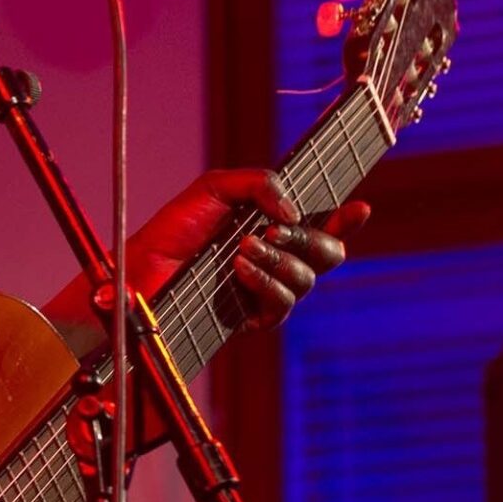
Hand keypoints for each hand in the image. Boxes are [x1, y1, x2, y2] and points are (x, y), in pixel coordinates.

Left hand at [129, 169, 370, 330]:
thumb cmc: (176, 228)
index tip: (359, 208)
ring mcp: (268, 290)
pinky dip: (265, 282)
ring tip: (244, 247)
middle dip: (312, 240)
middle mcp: (278, 260)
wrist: (143, 266)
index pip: (324, 225)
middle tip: (278, 230)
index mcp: (274, 227)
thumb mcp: (216, 188)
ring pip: (306, 280)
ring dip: (280, 260)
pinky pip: (281, 304)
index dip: (346, 219)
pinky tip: (240, 269)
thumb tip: (293, 212)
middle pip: (328, 254)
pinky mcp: (253, 317)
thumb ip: (259, 183)